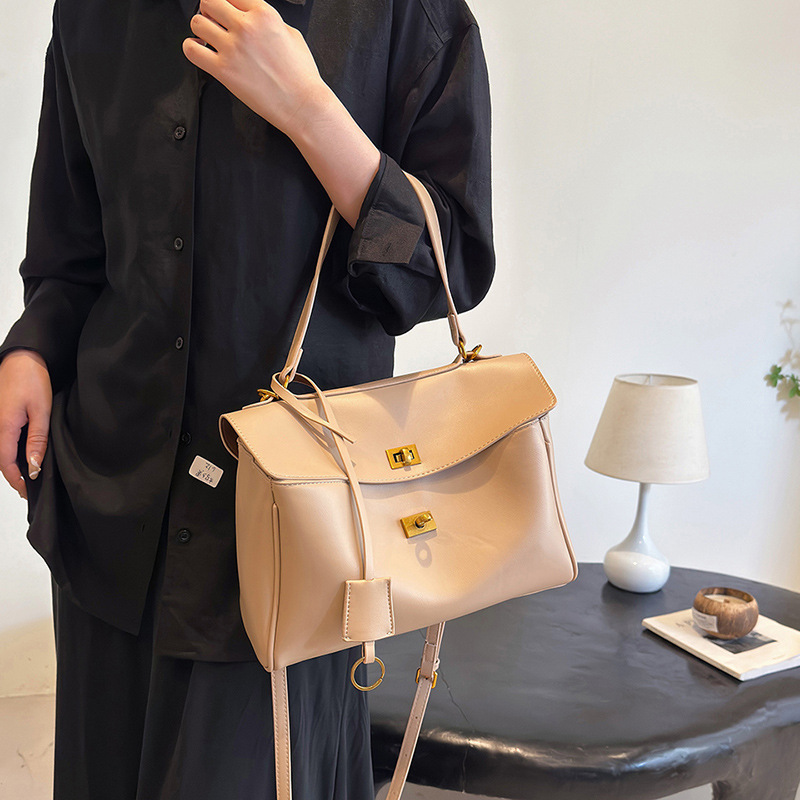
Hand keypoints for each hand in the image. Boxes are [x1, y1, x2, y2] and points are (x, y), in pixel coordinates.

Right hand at [0, 350, 51, 499]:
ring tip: (31, 473)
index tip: (29, 491)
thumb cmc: (32, 379)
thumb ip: (37, 440)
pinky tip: (26, 454)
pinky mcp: (0, 417)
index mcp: (3, 427)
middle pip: (1, 460)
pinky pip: (3, 439)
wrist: (22, 358)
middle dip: (16, 475)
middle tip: (32, 486)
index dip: (17, 480)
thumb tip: (34, 465)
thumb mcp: (41, 411)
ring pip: (2, 450)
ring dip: (13, 463)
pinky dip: (12, 450)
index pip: (6, 464)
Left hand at [182, 0, 328, 139]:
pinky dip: (192, 48)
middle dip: (210, 10)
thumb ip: (269, 21)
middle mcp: (246, 27)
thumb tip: (254, 19)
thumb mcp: (292, 35)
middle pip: (209, 1)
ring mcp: (233, 48)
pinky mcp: (224, 70)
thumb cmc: (301, 77)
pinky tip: (202, 52)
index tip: (226, 11)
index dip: (228, 3)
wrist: (302, 105)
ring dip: (200, 29)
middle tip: (215, 21)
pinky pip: (191, 50)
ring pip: (197, 22)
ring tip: (209, 39)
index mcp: (264, 14)